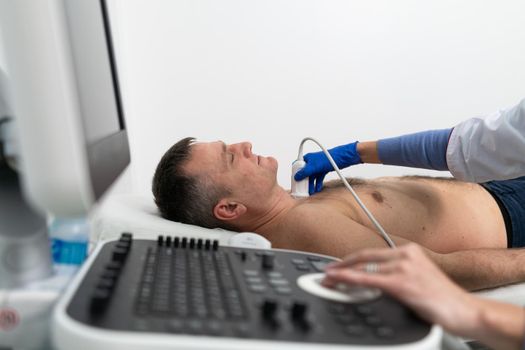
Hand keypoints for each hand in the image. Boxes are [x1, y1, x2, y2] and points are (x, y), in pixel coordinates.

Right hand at [294, 141, 360, 193]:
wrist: (342, 158)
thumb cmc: (328, 159)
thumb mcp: (314, 166)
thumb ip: (304, 172)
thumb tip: (296, 177)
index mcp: (307, 158)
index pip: (297, 166)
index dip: (295, 174)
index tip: (295, 182)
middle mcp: (311, 162)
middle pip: (304, 173)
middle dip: (304, 182)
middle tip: (302, 190)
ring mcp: (317, 166)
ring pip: (311, 177)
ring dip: (311, 184)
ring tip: (311, 192)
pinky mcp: (323, 170)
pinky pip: (318, 178)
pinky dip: (317, 183)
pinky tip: (317, 189)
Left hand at [322, 244, 477, 333]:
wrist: (465, 311)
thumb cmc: (443, 299)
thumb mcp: (417, 279)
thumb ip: (396, 275)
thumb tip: (372, 280)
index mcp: (409, 251)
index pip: (371, 254)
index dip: (351, 260)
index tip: (337, 266)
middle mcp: (405, 254)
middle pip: (364, 258)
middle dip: (342, 265)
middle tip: (326, 273)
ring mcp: (403, 267)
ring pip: (363, 268)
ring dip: (342, 274)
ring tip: (328, 280)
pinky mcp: (402, 283)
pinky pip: (368, 280)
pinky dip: (350, 279)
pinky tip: (339, 281)